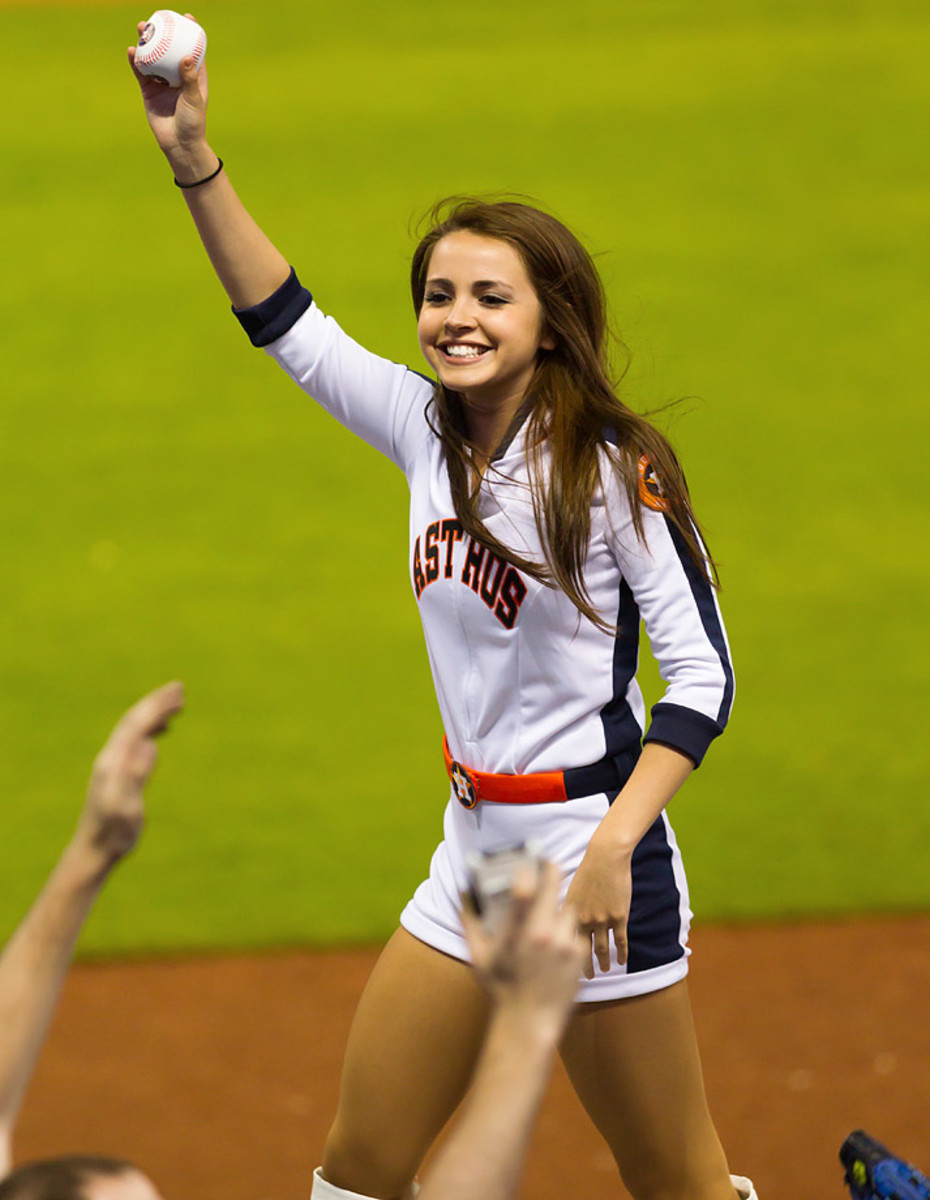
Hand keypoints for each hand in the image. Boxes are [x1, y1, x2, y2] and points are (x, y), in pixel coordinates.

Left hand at [73, 682, 184, 866]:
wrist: (93, 850)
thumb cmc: (114, 832)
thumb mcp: (127, 806)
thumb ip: (137, 774)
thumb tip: (150, 744)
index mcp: (113, 762)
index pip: (136, 725)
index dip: (156, 706)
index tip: (178, 692)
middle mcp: (110, 758)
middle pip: (133, 721)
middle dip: (156, 702)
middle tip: (180, 688)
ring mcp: (112, 764)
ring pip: (133, 729)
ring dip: (153, 713)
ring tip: (176, 703)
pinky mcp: (116, 772)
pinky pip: (134, 741)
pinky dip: (149, 729)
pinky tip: (161, 731)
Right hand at [127, 15, 208, 158]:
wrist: (179, 144)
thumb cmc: (192, 123)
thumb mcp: (194, 99)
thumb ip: (190, 79)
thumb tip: (185, 57)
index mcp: (193, 77)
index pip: (192, 50)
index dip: (190, 33)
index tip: (187, 17)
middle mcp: (177, 77)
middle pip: (169, 50)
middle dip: (163, 33)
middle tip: (156, 20)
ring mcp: (162, 83)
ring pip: (153, 58)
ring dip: (147, 42)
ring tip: (141, 28)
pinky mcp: (149, 91)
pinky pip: (141, 72)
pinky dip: (136, 61)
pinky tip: (132, 51)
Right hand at [462, 861, 582, 1026]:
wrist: (529, 1021)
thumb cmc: (501, 988)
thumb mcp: (479, 957)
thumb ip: (470, 924)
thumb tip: (461, 899)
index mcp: (516, 934)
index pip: (524, 892)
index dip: (529, 870)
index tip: (530, 858)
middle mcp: (542, 935)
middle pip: (553, 890)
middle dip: (551, 874)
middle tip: (549, 864)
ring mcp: (563, 944)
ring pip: (567, 910)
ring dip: (559, 909)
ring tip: (550, 917)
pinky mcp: (578, 954)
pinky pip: (575, 931)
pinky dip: (567, 932)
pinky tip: (557, 945)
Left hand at [564, 838, 632, 979]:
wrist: (606, 857)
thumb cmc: (587, 869)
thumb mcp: (570, 889)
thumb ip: (567, 908)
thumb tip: (560, 921)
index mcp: (567, 912)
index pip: (563, 941)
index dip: (565, 956)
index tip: (564, 968)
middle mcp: (583, 919)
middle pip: (581, 949)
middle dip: (583, 965)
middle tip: (587, 977)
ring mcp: (602, 919)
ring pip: (602, 948)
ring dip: (603, 962)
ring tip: (605, 970)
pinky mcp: (619, 916)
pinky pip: (620, 941)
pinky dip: (621, 953)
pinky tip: (622, 961)